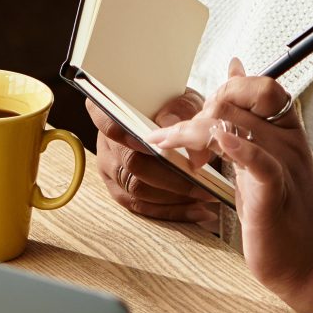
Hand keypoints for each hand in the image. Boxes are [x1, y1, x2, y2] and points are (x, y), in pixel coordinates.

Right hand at [93, 91, 223, 234]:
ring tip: (205, 196)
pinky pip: (143, 208)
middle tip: (201, 181)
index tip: (151, 141)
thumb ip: (179, 110)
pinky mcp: (122, 194)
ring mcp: (111, 172)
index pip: (108, 123)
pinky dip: (173, 211)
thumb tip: (170, 125)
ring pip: (137, 190)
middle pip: (132, 164)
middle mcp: (106, 145)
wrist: (175, 129)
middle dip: (169, 175)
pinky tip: (199, 211)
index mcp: (111, 115)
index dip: (125, 133)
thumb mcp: (182, 101)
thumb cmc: (177, 112)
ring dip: (173, 196)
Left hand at [151, 60, 312, 312]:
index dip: (225, 92)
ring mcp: (285, 165)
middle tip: (179, 140)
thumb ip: (247, 113)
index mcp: (287, 129)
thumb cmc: (281, 210)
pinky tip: (219, 143)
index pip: (259, 85)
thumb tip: (235, 66)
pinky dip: (239, 148)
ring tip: (173, 148)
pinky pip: (261, 162)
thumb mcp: (262, 151)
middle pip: (241, 98)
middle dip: (201, 111)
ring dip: (193, 132)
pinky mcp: (275, 193)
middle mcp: (288, 141)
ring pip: (237, 125)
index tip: (201, 118)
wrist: (307, 261)